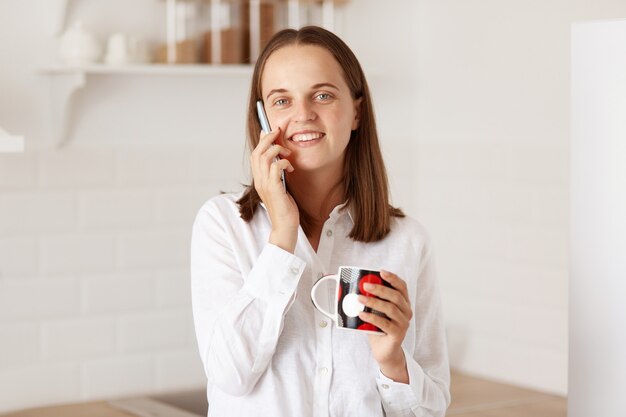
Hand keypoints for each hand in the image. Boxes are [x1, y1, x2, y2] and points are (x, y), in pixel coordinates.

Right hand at [251, 127, 298, 251]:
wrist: (285, 226)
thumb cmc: (284, 208)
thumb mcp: (279, 187)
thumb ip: (277, 174)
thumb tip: (280, 159)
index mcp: (259, 180)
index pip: (255, 155)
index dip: (261, 141)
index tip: (268, 131)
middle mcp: (259, 181)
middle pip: (257, 153)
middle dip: (267, 139)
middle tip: (277, 132)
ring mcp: (265, 185)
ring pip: (264, 157)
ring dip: (277, 149)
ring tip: (287, 153)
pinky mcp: (274, 189)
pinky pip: (276, 168)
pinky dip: (284, 163)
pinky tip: (290, 167)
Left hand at [358, 270, 411, 382]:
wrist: (384, 351)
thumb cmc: (379, 328)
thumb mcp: (376, 311)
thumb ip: (372, 300)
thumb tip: (354, 288)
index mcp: (403, 303)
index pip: (402, 287)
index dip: (393, 278)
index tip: (381, 272)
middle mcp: (406, 312)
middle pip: (396, 296)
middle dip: (380, 288)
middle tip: (365, 285)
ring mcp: (403, 323)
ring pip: (390, 308)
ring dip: (374, 302)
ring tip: (360, 299)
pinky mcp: (398, 334)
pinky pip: (385, 323)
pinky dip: (372, 317)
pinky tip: (362, 314)